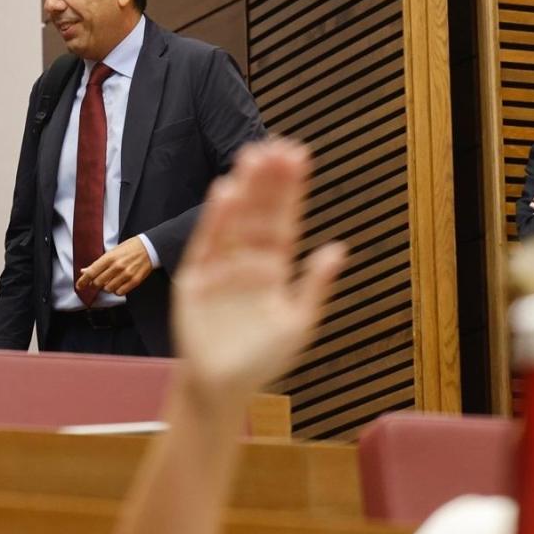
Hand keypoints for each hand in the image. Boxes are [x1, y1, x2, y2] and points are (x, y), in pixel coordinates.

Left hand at [76, 236, 153, 296]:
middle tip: (99, 280)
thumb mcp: (112, 251)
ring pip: (108, 289)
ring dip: (107, 287)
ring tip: (112, 280)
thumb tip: (84, 271)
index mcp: (109, 257)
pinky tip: (119, 283)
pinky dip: (117, 290)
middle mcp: (117, 266)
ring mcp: (126, 274)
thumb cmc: (129, 248)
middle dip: (96, 283)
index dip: (83, 281)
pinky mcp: (135, 281)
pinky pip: (120, 292)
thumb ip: (98, 263)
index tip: (79, 286)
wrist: (149, 248)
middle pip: (98, 283)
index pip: (92, 272)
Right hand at [172, 139, 343, 414]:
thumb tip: (337, 248)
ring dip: (244, 190)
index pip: (284, 220)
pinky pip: (207, 242)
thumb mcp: (298, 323)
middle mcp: (247, 260)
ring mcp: (220, 266)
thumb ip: (315, 286)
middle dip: (268, 181)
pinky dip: (215, 218)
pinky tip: (224, 191)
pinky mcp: (195, 278)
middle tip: (278, 147)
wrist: (222, 387)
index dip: (291, 190)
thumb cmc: (262, 358)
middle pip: (259, 212)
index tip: (300, 156)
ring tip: (253, 157)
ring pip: (235, 220)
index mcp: (275, 268)